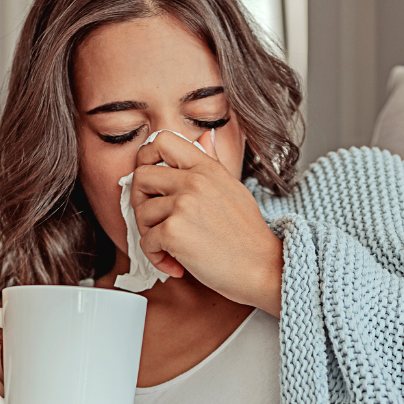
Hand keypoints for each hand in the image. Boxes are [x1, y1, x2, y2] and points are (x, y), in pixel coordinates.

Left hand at [130, 129, 282, 312]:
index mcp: (207, 168)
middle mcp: (194, 181)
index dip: (145, 158)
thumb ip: (212, 162)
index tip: (150, 182)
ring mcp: (183, 204)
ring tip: (171, 248)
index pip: (162, 140)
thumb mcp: (233, 188)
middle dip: (140, 202)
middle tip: (155, 222)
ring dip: (150, 235)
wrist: (262, 268)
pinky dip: (156, 257)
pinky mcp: (174, 231)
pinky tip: (176, 264)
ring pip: (141, 213)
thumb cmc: (248, 236)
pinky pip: (146, 242)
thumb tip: (205, 136)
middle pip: (140, 176)